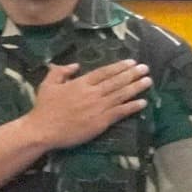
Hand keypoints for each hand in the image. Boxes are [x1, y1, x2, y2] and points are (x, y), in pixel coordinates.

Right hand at [24, 61, 150, 151]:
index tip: (131, 62)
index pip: (104, 72)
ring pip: (121, 95)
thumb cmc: (44, 108)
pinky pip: (120, 112)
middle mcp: (92, 93)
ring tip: (148, 81)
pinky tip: (143, 102)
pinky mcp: (101, 122)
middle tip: (145, 68)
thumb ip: (60, 72)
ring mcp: (98, 108)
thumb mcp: (48, 84)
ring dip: (136, 87)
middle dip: (132, 74)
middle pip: (116, 81)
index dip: (119, 67)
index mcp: (81, 83)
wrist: (43, 130)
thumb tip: (75, 65)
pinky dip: (132, 107)